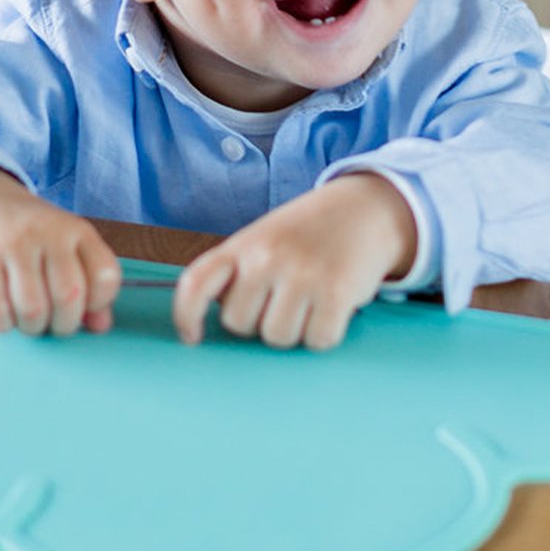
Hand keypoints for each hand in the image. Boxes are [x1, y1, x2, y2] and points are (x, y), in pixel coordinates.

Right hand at [0, 161, 121, 336]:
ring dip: (31, 327)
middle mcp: (49, 232)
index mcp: (77, 230)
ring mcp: (14, 244)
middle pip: (68, 297)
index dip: (98, 302)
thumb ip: (89, 286)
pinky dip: (3, 324)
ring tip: (26, 319)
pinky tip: (4, 315)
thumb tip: (101, 326)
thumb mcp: (66, 249)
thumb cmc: (30, 235)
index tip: (84, 306)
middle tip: (52, 322)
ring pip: (33, 309)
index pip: (105, 276)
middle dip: (63, 325)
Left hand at [172, 174, 416, 351]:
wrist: (364, 210)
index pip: (196, 283)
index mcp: (242, 245)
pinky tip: (331, 308)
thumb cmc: (307, 234)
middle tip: (282, 299)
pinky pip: (317, 340)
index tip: (192, 337)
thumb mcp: (263, 241)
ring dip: (295, 329)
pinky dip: (325, 333)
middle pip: (239, 323)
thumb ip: (237, 274)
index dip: (185, 315)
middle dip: (258, 322)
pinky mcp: (335, 292)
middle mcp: (266, 257)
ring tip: (309, 300)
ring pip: (277, 337)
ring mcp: (300, 274)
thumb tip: (215, 318)